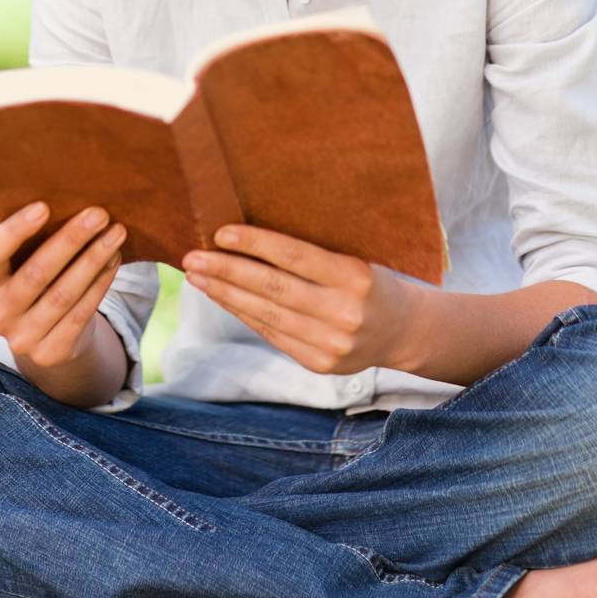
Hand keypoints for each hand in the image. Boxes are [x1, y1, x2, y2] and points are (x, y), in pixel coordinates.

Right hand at [0, 201, 126, 371]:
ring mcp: (23, 339)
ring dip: (94, 260)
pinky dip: (101, 283)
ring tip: (116, 232)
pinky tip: (115, 259)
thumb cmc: (32, 275)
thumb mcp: (20, 262)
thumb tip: (66, 194)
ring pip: (64, 294)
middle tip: (98, 213)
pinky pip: (81, 313)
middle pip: (36, 274)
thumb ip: (29, 238)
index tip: (44, 206)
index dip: (15, 232)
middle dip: (71, 240)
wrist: (43, 335)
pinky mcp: (51, 353)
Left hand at [181, 224, 415, 376]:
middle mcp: (343, 313)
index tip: (219, 233)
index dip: (254, 244)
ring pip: (266, 315)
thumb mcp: (355, 257)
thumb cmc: (371, 279)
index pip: (294, 256)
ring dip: (226, 295)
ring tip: (197, 277)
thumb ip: (313, 253)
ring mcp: (331, 344)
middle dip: (226, 271)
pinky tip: (223, 297)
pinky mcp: (319, 364)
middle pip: (272, 288)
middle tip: (191, 257)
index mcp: (355, 277)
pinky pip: (272, 335)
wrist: (404, 330)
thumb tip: (250, 238)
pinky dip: (244, 314)